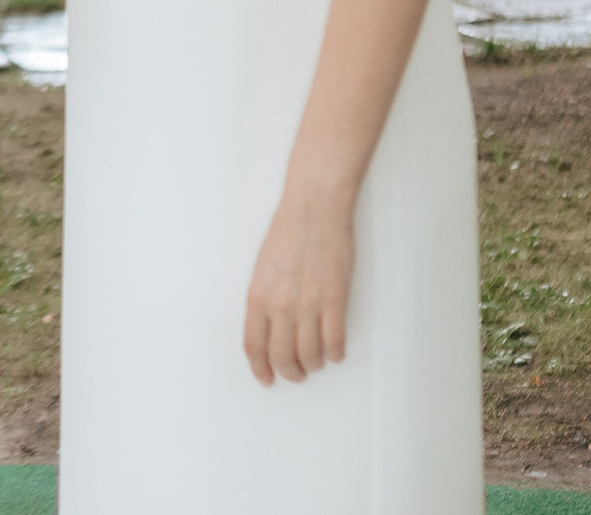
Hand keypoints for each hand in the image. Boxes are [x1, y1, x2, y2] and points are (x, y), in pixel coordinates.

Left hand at [241, 191, 354, 385]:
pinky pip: (335, 341)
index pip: (254, 346)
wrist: (313, 211)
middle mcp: (280, 306)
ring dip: (314, 365)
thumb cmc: (287, 234)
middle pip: (282, 357)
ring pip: (311, 355)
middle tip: (296, 374)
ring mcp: (309, 305)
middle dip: (290, 372)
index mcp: (257, 297)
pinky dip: (336, 353)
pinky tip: (335, 352)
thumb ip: (263, 300)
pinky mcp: (335, 301)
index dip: (260, 368)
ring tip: (316, 362)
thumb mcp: (261, 269)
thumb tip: (268, 328)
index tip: (267, 379)